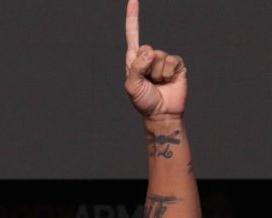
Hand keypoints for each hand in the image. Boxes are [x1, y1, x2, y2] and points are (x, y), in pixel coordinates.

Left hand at [124, 0, 186, 119]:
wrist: (162, 113)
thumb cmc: (144, 101)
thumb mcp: (132, 86)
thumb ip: (136, 68)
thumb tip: (149, 51)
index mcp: (134, 60)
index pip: (133, 35)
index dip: (132, 18)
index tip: (132, 0)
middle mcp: (148, 57)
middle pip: (146, 49)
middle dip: (145, 68)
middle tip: (148, 82)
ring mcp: (163, 60)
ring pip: (159, 57)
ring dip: (157, 74)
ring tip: (158, 84)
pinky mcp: (177, 65)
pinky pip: (171, 62)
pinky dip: (168, 74)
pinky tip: (168, 82)